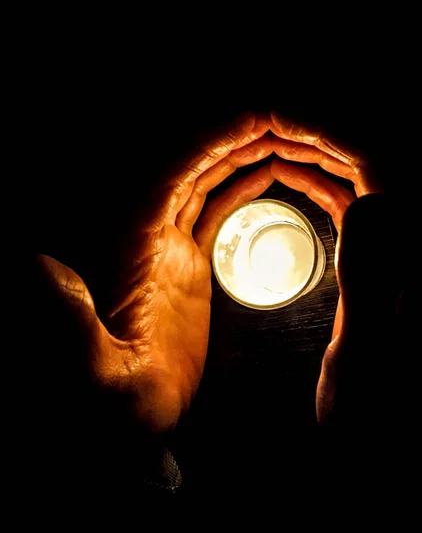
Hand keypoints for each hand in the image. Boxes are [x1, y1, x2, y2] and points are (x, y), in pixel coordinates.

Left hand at [37, 112, 275, 432]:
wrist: (132, 413)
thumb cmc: (111, 396)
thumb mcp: (89, 363)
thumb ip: (65, 316)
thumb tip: (36, 264)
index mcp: (128, 244)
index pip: (171, 175)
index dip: (208, 142)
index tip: (248, 120)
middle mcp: (147, 235)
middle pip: (189, 169)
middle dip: (228, 139)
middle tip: (273, 119)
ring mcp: (168, 249)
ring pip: (203, 186)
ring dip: (236, 158)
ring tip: (273, 138)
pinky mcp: (188, 267)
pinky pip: (214, 216)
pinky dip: (238, 192)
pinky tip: (261, 178)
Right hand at [267, 111, 400, 428]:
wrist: (376, 442)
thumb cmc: (372, 412)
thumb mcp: (370, 355)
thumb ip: (374, 283)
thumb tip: (366, 203)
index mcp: (411, 260)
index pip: (378, 172)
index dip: (329, 135)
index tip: (281, 120)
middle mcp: (407, 246)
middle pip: (367, 164)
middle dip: (316, 137)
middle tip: (268, 124)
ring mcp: (391, 251)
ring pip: (353, 180)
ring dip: (312, 157)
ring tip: (272, 145)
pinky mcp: (373, 262)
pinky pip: (343, 205)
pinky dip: (314, 185)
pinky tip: (287, 179)